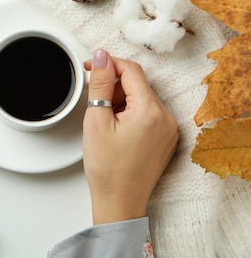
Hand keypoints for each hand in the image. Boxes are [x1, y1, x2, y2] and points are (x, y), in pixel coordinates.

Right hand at [83, 49, 178, 224]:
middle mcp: (166, 118)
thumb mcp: (96, 120)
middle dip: (114, 86)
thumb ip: (101, 83)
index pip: (131, 70)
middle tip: (95, 103)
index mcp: (150, 111)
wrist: (120, 201)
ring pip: (142, 98)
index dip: (108, 64)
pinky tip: (117, 129)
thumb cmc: (107, 169)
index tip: (90, 67)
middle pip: (138, 83)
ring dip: (122, 100)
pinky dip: (131, 113)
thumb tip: (101, 57)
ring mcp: (169, 129)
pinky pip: (149, 113)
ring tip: (106, 123)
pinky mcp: (166, 138)